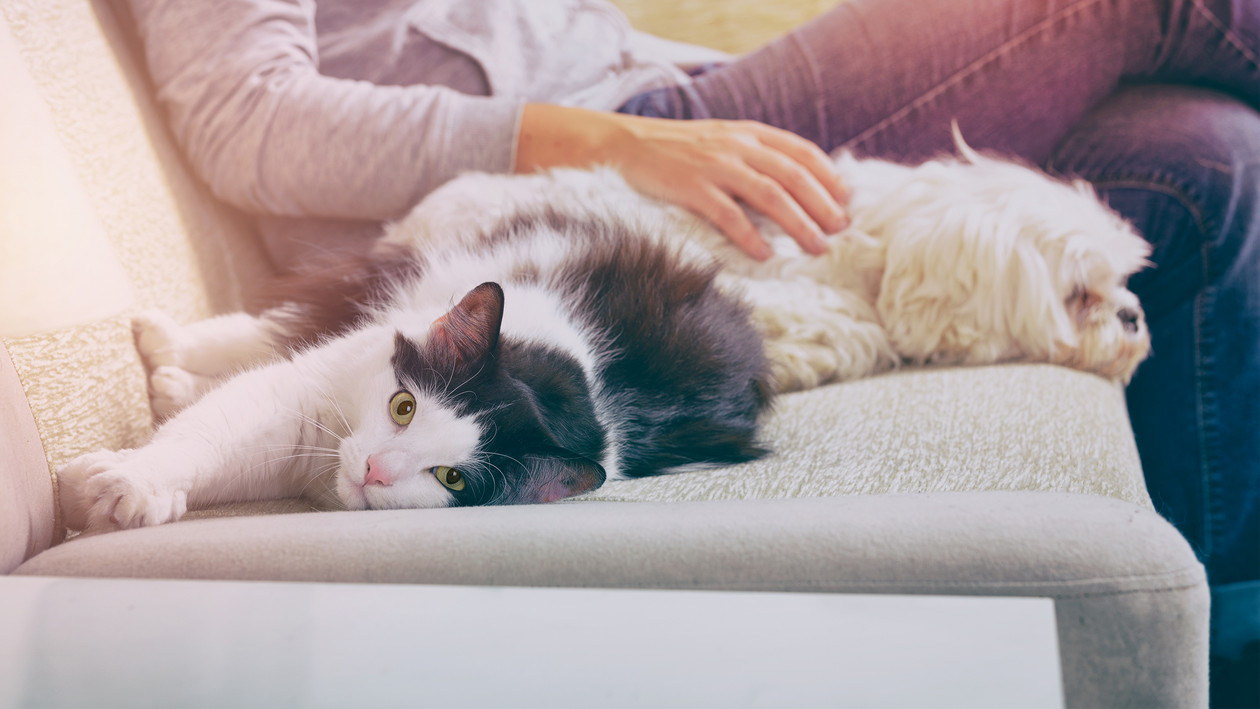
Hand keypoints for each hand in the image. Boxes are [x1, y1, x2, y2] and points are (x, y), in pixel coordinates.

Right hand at [515, 104, 849, 259]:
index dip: (827, 175)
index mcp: (747, 133)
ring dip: (797, 223)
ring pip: (769, 195)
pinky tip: (765, 255)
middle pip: (791, 176)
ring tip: (816, 247)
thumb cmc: (675, 150)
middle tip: (840, 230)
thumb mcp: (720, 140)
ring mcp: (713, 166)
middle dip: (821, 204)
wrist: (622, 144)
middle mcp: (736, 146)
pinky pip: (728, 214)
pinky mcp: (690, 188)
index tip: (846, 199)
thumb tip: (792, 187)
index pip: (799, 151)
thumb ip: (753, 156)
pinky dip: (750, 235)